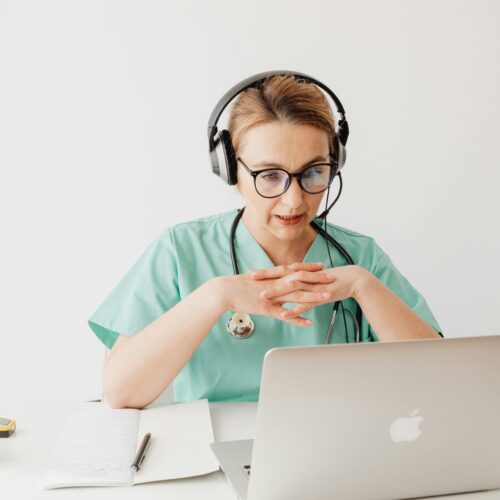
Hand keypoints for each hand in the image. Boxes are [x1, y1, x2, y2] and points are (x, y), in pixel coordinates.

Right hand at [216, 262, 324, 326]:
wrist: (224, 290)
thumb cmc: (236, 286)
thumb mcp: (254, 280)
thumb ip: (265, 280)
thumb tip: (270, 280)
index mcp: (272, 276)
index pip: (294, 270)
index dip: (309, 268)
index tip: (321, 266)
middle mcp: (275, 284)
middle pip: (300, 280)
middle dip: (317, 279)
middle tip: (332, 278)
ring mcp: (273, 296)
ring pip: (297, 296)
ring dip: (314, 296)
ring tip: (328, 297)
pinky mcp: (267, 308)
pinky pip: (285, 315)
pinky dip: (298, 318)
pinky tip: (308, 323)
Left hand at [251, 264, 369, 320]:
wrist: (351, 280)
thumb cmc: (330, 280)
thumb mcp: (312, 280)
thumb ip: (299, 282)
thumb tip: (287, 284)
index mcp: (301, 273)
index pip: (280, 271)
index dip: (266, 272)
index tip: (251, 273)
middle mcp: (304, 278)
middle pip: (282, 276)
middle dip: (266, 277)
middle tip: (251, 278)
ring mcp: (311, 287)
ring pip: (291, 289)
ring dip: (277, 292)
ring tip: (263, 296)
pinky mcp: (319, 296)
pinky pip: (304, 304)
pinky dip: (294, 310)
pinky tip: (284, 314)